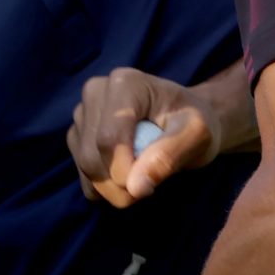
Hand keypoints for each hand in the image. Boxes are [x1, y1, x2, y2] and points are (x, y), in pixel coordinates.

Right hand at [68, 68, 223, 206]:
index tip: (148, 188)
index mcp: (124, 83)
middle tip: (148, 190)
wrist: (185, 118)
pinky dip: (102, 187)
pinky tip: (125, 175)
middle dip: (117, 186)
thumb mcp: (197, 135)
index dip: (123, 172)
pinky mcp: (77, 134)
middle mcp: (95, 92)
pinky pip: (81, 174)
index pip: (108, 138)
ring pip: (84, 167)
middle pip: (90, 156)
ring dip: (111, 188)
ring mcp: (82, 113)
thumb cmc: (195, 122)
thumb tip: (135, 188)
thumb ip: (168, 156)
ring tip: (141, 178)